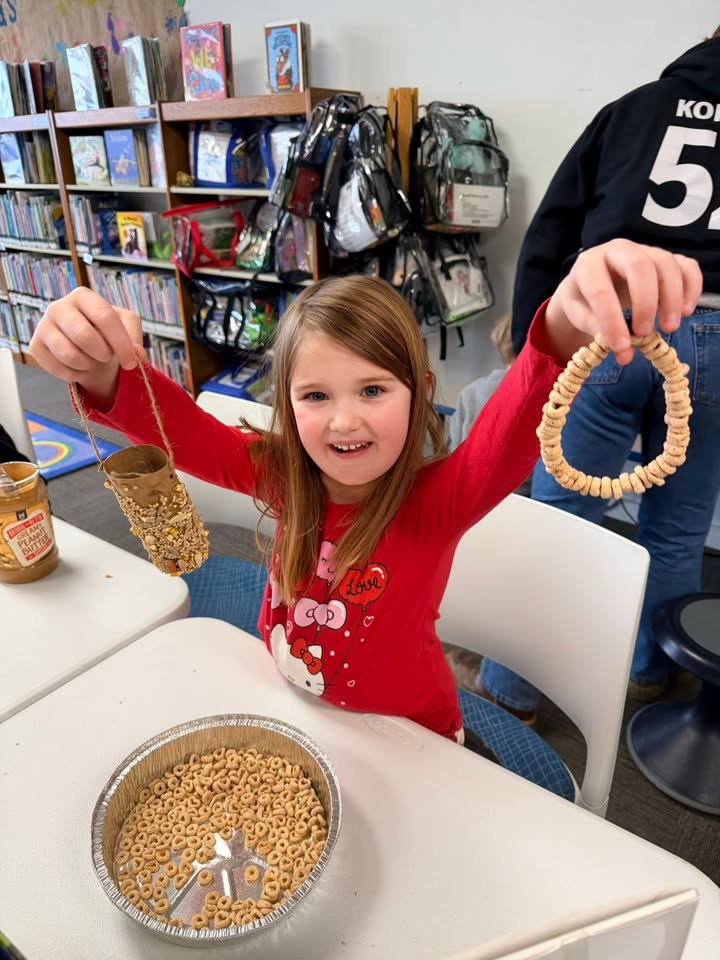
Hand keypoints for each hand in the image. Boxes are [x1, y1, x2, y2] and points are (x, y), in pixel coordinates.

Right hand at [30, 287, 144, 403]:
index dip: (121, 344)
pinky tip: (79, 366)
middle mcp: (58, 306)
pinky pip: (60, 369)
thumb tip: (136, 353)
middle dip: (103, 354)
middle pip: (84, 336)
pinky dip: (76, 374)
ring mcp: (43, 326)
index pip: (104, 318)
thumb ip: (134, 336)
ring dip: (89, 365)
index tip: (131, 362)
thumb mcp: (126, 326)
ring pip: (70, 355)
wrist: (85, 344)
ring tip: (93, 360)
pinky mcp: (36, 346)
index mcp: (83, 296)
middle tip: (107, 356)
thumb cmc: (107, 331)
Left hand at [545, 239, 702, 365]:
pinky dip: (691, 288)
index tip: (621, 346)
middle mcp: (618, 250)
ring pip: (666, 264)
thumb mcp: (581, 316)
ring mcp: (646, 250)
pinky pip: (687, 266)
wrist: (592, 283)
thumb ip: (599, 333)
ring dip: (672, 298)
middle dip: (645, 302)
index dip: (611, 320)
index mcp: (588, 265)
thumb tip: (626, 354)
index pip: (600, 290)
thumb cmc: (585, 301)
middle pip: (638, 265)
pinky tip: (685, 312)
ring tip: (669, 327)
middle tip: (645, 333)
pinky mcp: (667, 258)